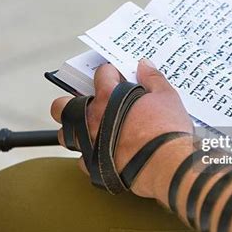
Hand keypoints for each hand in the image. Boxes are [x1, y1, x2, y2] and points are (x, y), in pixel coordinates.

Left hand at [50, 59, 192, 197]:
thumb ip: (152, 78)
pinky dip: (89, 156)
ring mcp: (90, 143)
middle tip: (89, 102)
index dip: (110, 73)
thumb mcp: (167, 97)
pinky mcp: (94, 166)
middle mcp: (93, 119)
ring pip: (65, 135)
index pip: (100, 74)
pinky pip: (81, 160)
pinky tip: (101, 153)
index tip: (116, 77)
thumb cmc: (167, 131)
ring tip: (90, 129)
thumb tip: (144, 65)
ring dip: (74, 130)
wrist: (168, 166)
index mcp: (108, 97)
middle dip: (71, 101)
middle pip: (63, 106)